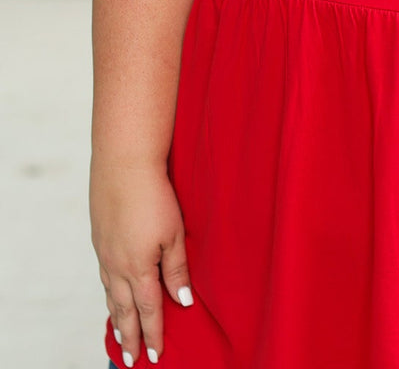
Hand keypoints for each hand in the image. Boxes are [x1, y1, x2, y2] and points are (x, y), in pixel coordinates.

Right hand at [90, 163, 192, 365]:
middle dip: (129, 335)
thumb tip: (182, 302)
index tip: (153, 356)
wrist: (123, 165)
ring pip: (110, 294)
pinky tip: (111, 293)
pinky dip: (108, 293)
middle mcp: (116, 266)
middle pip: (124, 309)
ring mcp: (104, 253)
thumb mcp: (174, 235)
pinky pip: (103, 275)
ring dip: (117, 316)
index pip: (149, 310)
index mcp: (138, 268)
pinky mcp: (99, 238)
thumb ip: (177, 270)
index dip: (152, 334)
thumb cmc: (155, 197)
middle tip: (130, 360)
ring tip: (121, 333)